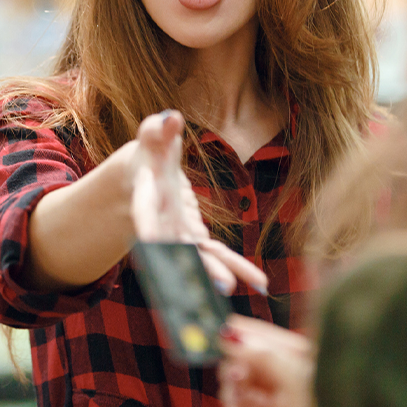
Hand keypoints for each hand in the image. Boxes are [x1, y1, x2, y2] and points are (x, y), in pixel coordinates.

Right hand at [127, 110, 268, 296]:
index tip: (150, 242)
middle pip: (177, 247)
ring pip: (200, 257)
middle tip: (222, 283)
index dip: (149, 227)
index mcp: (147, 197)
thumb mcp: (151, 137)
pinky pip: (217, 254)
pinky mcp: (194, 238)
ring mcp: (178, 235)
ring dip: (219, 273)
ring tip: (236, 289)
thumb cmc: (150, 151)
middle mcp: (161, 223)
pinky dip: (237, 268)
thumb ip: (158, 128)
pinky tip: (260, 284)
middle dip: (197, 266)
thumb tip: (171, 116)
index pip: (146, 213)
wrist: (145, 174)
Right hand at [218, 316, 315, 406]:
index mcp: (308, 369)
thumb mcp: (298, 380)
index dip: (250, 334)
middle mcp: (292, 389)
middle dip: (238, 366)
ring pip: (241, 393)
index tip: (226, 328)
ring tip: (237, 393)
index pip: (274, 343)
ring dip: (233, 392)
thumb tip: (234, 338)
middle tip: (234, 371)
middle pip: (252, 368)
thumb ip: (266, 357)